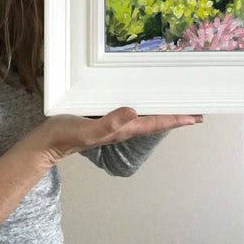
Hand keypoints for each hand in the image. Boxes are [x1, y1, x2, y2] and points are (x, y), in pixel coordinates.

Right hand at [29, 107, 202, 165]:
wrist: (47, 142)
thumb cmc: (65, 134)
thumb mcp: (86, 129)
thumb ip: (109, 123)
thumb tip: (133, 112)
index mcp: (123, 129)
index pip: (156, 123)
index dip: (177, 119)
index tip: (196, 116)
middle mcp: (123, 126)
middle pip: (156, 121)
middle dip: (176, 116)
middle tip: (195, 112)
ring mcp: (114, 123)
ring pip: (146, 116)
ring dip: (163, 112)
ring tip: (177, 107)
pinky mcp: (105, 117)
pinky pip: (131, 111)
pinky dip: (144, 106)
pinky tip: (143, 101)